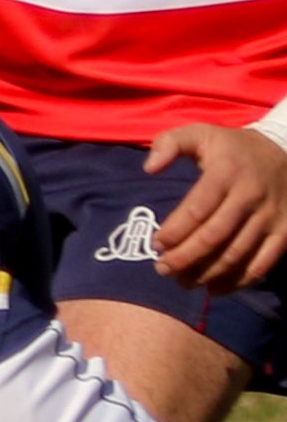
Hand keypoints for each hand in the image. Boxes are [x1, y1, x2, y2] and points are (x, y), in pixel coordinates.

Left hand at [145, 123, 286, 292]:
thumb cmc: (232, 147)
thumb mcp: (201, 133)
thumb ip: (170, 144)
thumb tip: (148, 168)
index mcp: (226, 173)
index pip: (197, 209)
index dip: (175, 231)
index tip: (156, 244)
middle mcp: (250, 196)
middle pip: (214, 236)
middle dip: (184, 258)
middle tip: (162, 270)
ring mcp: (271, 216)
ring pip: (237, 254)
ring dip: (207, 273)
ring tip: (183, 283)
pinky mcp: (285, 231)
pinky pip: (263, 263)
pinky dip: (239, 281)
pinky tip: (215, 289)